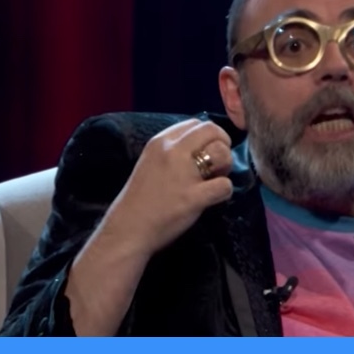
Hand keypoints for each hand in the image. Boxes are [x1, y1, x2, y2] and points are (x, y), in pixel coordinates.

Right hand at [102, 119, 233, 256]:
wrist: (127, 230)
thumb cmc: (141, 198)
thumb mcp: (152, 162)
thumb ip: (174, 151)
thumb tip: (205, 145)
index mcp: (160, 141)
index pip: (196, 123)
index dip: (209, 136)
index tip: (208, 151)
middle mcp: (172, 152)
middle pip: (213, 130)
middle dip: (223, 145)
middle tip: (217, 165)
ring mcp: (183, 174)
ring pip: (223, 153)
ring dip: (226, 167)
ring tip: (214, 180)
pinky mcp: (192, 197)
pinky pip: (225, 185)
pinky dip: (225, 192)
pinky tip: (213, 199)